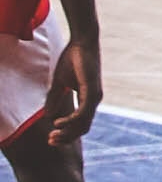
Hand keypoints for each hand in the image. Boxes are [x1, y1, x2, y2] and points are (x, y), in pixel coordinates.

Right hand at [40, 32, 101, 147]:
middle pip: (82, 128)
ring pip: (83, 124)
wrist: (82, 41)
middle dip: (66, 137)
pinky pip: (82, 113)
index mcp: (88, 99)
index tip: (51, 137)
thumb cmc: (72, 58)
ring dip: (67, 132)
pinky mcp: (92, 91)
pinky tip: (58, 123)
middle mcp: (94, 100)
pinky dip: (70, 121)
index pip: (80, 124)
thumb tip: (48, 115)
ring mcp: (94, 96)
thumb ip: (55, 98)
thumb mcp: (60, 82)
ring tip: (52, 134)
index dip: (66, 133)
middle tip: (50, 141)